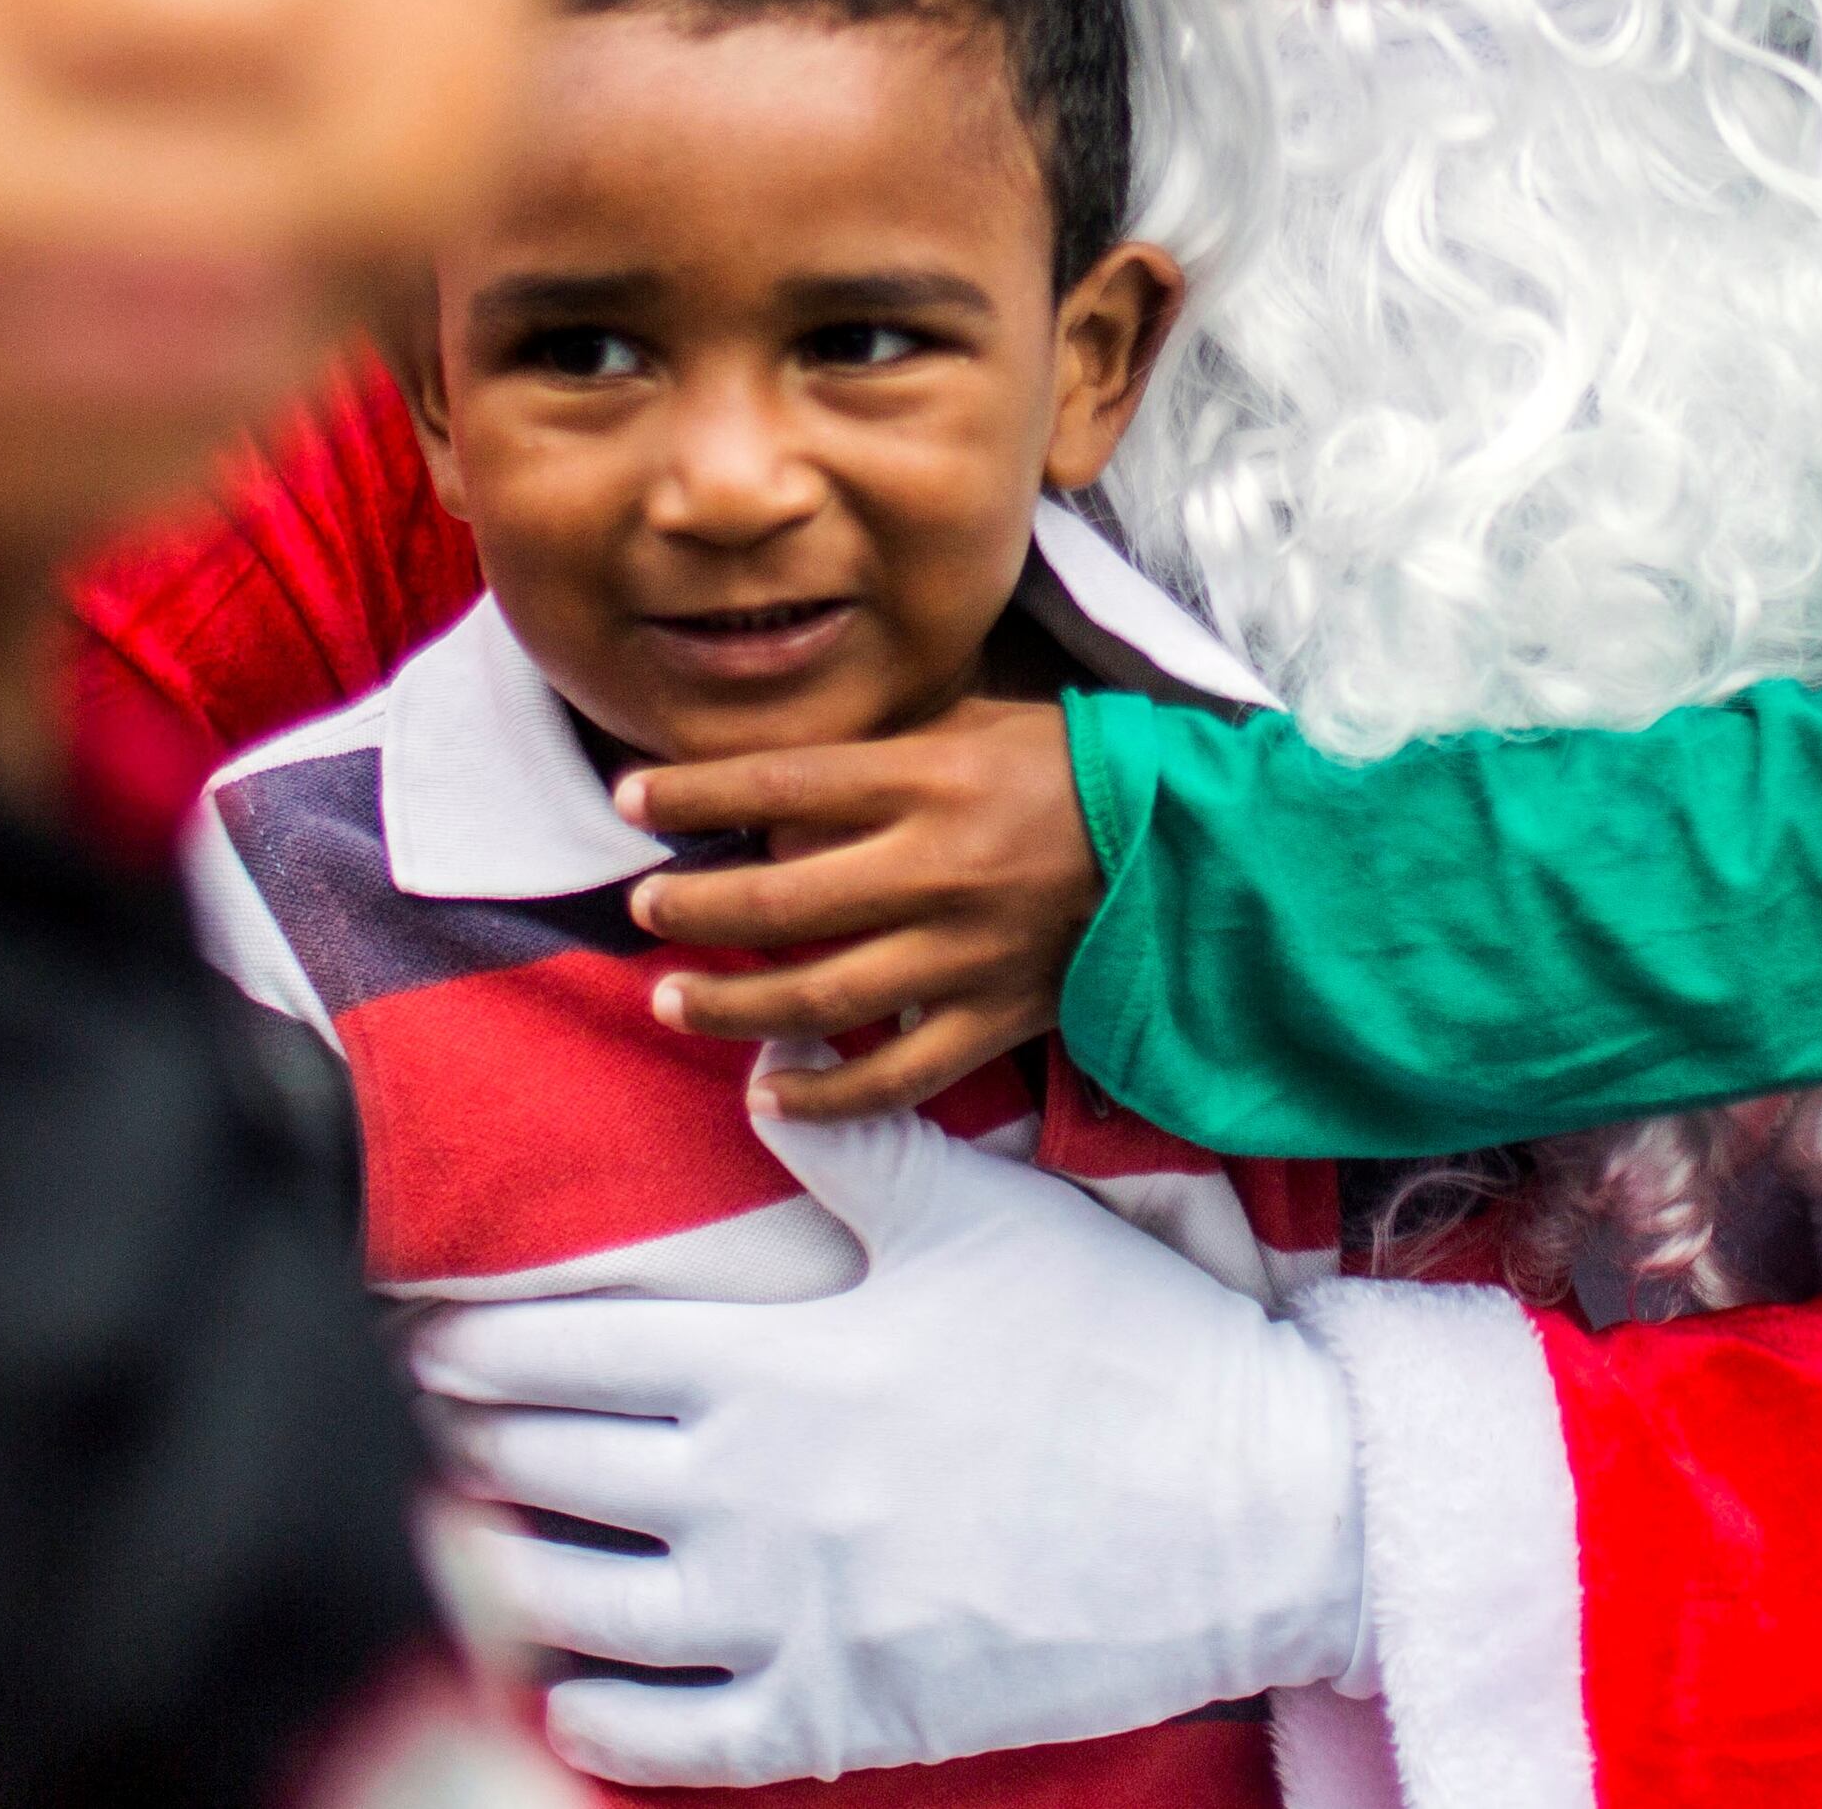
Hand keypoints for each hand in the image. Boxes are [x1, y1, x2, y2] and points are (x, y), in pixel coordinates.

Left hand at [409, 1084, 1362, 1785]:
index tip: (422, 1343)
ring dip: (500, 1573)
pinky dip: (592, 1718)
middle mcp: (749, 1494)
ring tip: (465, 1549)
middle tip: (432, 1434)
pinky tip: (565, 1692)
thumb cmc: (1121, 1345)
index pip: (564, 1352)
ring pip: (576, 1608)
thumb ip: (858, 1148)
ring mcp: (786, 1616)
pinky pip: (664, 1739)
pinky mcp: (835, 1716)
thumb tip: (759, 1068)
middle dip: (473, 1446)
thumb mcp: (988, 1218)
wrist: (1250, 1509)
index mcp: (773, 1362)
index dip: (474, 1348)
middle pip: (547, 1473)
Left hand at [619, 691, 1097, 1120]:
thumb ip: (879, 759)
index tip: (629, 798)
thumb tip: (776, 811)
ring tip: (677, 1000)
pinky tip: (770, 1093)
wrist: (1192, 845)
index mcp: (932, 778)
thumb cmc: (1072, 770)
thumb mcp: (977, 725)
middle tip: (645, 909)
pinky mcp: (998, 1017)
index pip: (783, 784)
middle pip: (784, 899)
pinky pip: (897, 1077)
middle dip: (696, 907)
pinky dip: (827, 1095)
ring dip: (734, 1004)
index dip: (695, 793)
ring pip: (823, 996)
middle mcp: (940, 866)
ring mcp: (967, 952)